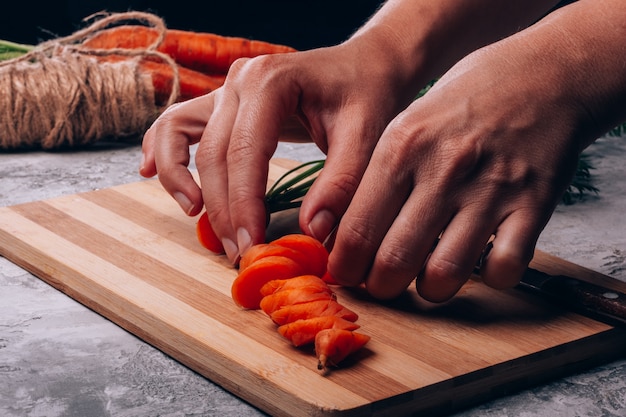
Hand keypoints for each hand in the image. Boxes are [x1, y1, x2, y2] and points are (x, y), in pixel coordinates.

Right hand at [141, 38, 418, 262]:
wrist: (364, 66)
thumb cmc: (367, 95)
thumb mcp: (367, 136)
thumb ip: (341, 183)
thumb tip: (311, 232)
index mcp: (270, 82)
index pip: (244, 152)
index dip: (243, 205)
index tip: (250, 246)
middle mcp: (239, 80)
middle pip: (213, 153)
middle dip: (222, 208)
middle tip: (238, 251)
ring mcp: (226, 88)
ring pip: (181, 135)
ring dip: (180, 179)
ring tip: (195, 216)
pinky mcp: (224, 101)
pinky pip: (179, 123)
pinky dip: (165, 149)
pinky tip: (151, 172)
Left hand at [328, 29, 589, 302]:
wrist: (542, 76)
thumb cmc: (464, 103)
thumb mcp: (406, 123)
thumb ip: (376, 177)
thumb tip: (346, 232)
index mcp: (401, 147)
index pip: (356, 230)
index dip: (346, 266)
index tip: (348, 273)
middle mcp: (442, 170)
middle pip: (393, 261)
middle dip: (380, 287)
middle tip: (381, 284)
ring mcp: (490, 189)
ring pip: (444, 275)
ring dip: (429, 290)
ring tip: (427, 280)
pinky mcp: (533, 204)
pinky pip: (504, 269)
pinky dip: (488, 279)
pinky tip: (481, 262)